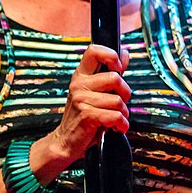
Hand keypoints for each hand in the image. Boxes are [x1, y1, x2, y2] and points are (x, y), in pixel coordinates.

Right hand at [50, 44, 130, 165]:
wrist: (66, 141)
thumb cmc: (83, 117)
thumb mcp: (95, 92)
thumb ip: (110, 73)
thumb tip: (124, 53)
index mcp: (81, 75)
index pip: (94, 51)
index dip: (111, 55)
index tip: (118, 68)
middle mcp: (79, 84)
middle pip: (115, 78)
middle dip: (125, 94)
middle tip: (119, 103)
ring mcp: (81, 99)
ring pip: (118, 101)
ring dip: (123, 114)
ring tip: (114, 119)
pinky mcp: (87, 115)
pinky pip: (116, 116)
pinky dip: (121, 125)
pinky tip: (115, 127)